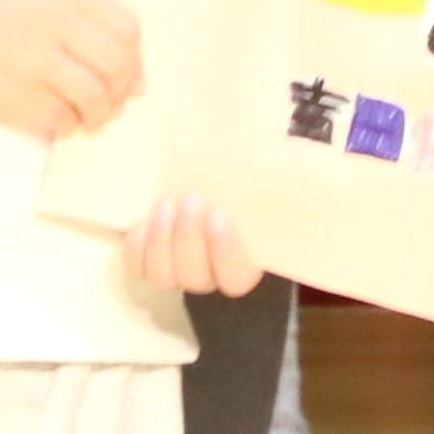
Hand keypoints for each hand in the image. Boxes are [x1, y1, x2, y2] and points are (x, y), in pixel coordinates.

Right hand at [0, 0, 141, 141]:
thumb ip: (88, 23)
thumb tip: (133, 76)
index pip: (128, 30)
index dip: (135, 60)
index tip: (127, 76)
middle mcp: (58, 25)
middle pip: (118, 65)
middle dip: (122, 91)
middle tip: (110, 103)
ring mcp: (36, 60)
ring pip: (94, 97)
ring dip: (99, 115)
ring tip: (88, 117)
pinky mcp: (15, 92)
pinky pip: (61, 118)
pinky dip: (69, 125)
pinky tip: (61, 121)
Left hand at [125, 195, 263, 297]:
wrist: (211, 186)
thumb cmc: (243, 186)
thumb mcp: (262, 187)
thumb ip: (274, 184)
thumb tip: (297, 154)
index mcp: (246, 264)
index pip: (237, 277)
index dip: (225, 253)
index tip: (220, 216)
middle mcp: (211, 277)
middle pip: (195, 279)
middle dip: (188, 239)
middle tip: (191, 200)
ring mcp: (179, 272)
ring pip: (165, 278)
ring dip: (162, 242)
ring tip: (165, 205)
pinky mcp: (152, 262)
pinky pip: (138, 269)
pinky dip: (136, 249)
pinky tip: (141, 222)